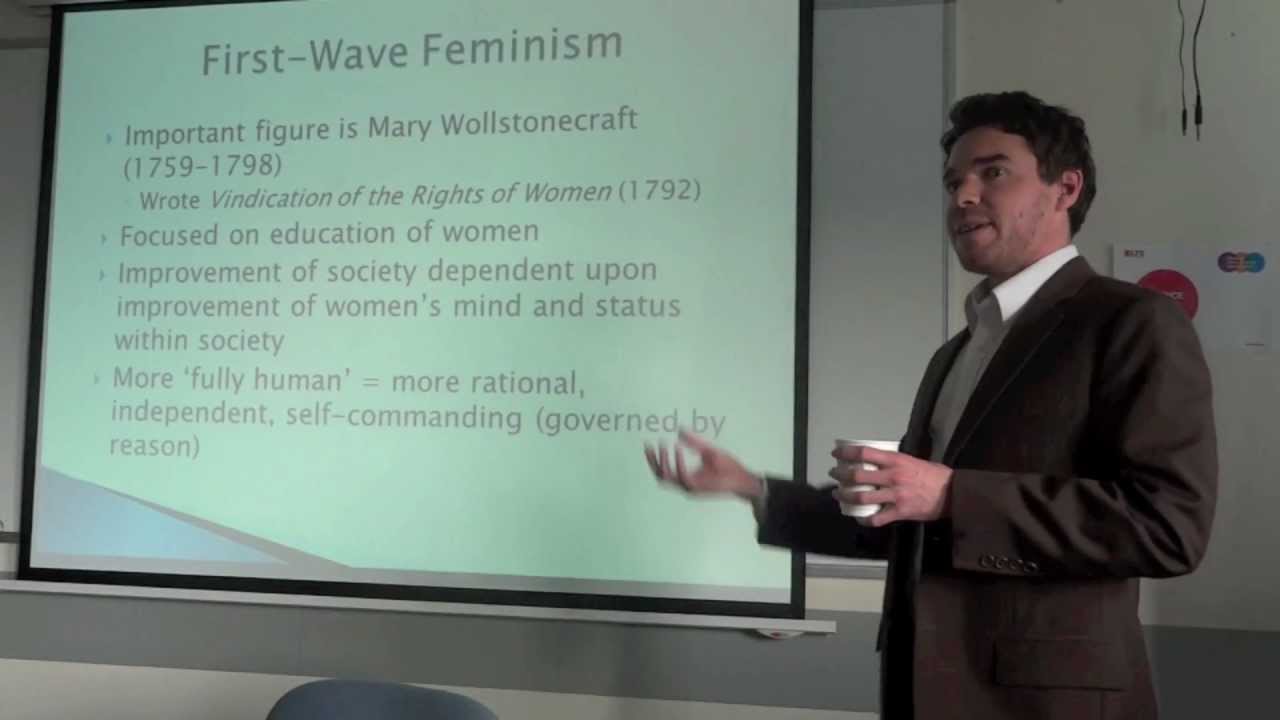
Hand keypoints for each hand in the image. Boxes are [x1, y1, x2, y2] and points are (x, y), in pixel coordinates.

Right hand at [644, 429, 761, 499]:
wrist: (744, 479)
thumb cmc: (729, 467)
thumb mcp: (709, 450)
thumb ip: (694, 442)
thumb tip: (679, 430)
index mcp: (687, 477)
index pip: (663, 471)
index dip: (653, 459)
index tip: (649, 443)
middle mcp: (686, 484)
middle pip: (660, 476)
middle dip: (652, 461)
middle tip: (649, 445)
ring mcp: (691, 487)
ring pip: (668, 478)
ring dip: (663, 462)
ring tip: (664, 446)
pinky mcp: (699, 488)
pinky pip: (683, 477)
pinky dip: (678, 463)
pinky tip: (677, 448)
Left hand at [830, 445, 952, 526]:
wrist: (953, 493)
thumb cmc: (933, 475)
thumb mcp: (912, 460)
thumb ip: (894, 461)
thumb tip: (875, 460)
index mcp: (896, 460)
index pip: (864, 453)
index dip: (846, 452)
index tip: (836, 453)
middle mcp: (893, 476)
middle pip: (858, 476)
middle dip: (840, 476)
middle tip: (834, 475)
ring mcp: (896, 495)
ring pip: (862, 498)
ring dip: (846, 497)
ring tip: (839, 495)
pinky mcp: (900, 512)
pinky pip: (876, 519)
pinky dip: (864, 520)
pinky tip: (859, 518)